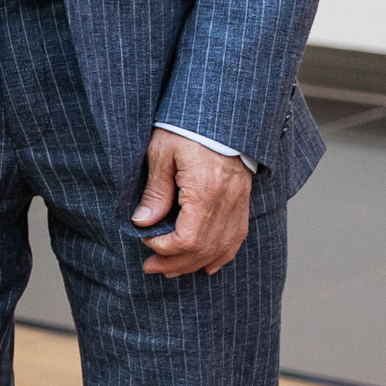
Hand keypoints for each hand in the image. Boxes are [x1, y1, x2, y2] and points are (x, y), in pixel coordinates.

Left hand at [133, 127, 254, 276]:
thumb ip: (155, 191)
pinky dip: (221, 255)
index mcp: (206, 190)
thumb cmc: (185, 128)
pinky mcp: (242, 201)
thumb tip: (142, 222)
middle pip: (205, 249)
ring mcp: (239, 203)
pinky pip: (236, 238)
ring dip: (195, 264)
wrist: (219, 115)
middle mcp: (228, 202)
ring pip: (222, 248)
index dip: (165, 248)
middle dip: (175, 263)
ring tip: (170, 269)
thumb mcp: (161, 153)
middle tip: (150, 267)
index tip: (145, 240)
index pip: (188, 238)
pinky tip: (206, 265)